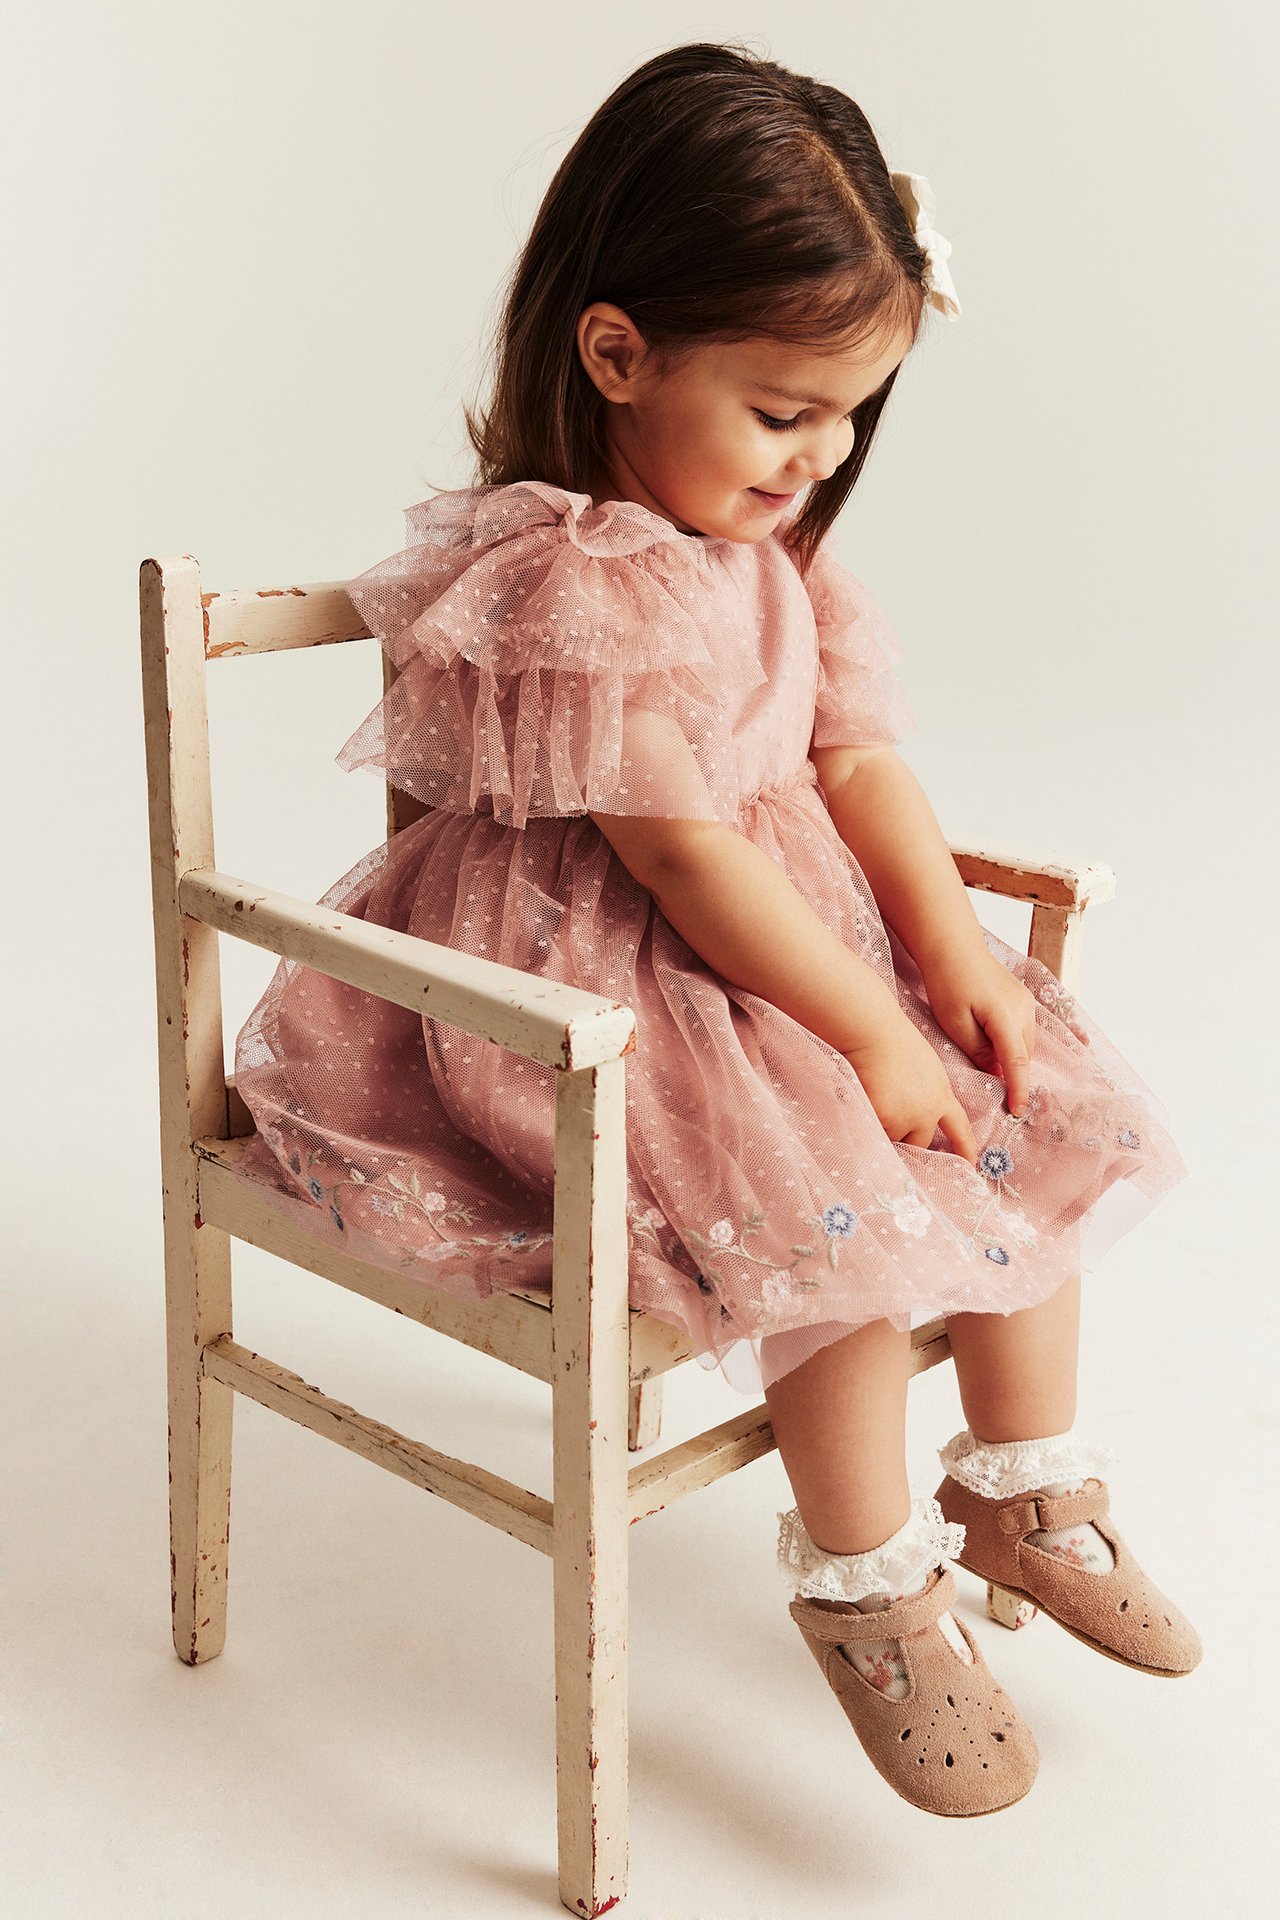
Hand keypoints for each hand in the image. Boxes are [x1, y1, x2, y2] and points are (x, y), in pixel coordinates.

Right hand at [840, 1013, 978, 1161]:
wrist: (874, 1032)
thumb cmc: (894, 1040)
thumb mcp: (926, 1067)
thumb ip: (927, 1092)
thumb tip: (918, 1109)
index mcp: (941, 1095)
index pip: (959, 1128)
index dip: (965, 1148)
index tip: (970, 1163)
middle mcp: (928, 1112)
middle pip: (921, 1143)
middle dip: (907, 1138)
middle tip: (892, 1124)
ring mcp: (905, 1118)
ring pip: (892, 1138)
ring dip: (882, 1126)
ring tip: (872, 1097)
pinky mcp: (883, 1120)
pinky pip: (873, 1131)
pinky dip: (866, 1119)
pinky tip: (861, 1097)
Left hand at [921, 947, 1042, 1117]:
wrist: (953, 947)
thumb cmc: (948, 983)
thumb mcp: (955, 1024)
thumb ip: (978, 1052)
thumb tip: (996, 1072)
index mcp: (1006, 1018)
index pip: (1018, 1063)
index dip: (1019, 1090)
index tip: (1018, 1112)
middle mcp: (1024, 1010)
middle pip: (1023, 1055)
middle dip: (1013, 1075)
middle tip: (995, 1095)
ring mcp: (1027, 1002)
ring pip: (1024, 1044)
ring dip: (1012, 1059)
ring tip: (988, 1066)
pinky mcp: (1023, 998)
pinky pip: (1022, 1031)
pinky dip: (1011, 1044)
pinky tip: (992, 1045)